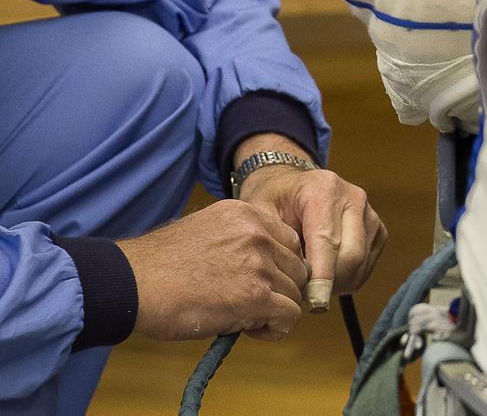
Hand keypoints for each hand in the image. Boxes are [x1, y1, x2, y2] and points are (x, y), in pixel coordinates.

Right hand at [118, 199, 307, 341]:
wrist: (132, 284)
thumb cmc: (159, 267)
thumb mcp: (206, 232)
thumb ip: (239, 241)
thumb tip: (261, 266)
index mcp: (245, 213)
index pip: (289, 240)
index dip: (279, 265)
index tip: (260, 281)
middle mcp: (257, 233)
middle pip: (297, 266)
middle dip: (280, 288)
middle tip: (252, 304)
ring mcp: (259, 263)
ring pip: (295, 292)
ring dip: (276, 309)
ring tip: (246, 318)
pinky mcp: (257, 295)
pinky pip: (290, 315)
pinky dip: (276, 328)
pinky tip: (251, 330)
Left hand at [235, 135, 386, 311]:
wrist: (292, 185)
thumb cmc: (274, 200)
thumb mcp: (261, 213)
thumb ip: (276, 242)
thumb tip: (294, 277)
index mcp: (324, 189)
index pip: (328, 241)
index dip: (323, 276)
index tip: (315, 303)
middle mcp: (353, 197)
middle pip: (352, 255)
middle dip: (329, 283)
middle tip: (303, 294)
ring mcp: (370, 213)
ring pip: (361, 264)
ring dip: (338, 283)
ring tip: (311, 281)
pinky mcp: (377, 228)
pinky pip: (367, 265)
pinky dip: (348, 278)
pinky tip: (327, 274)